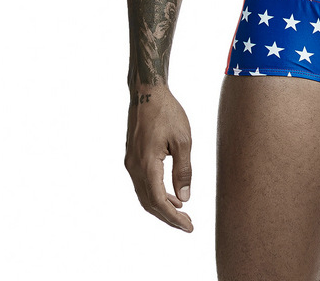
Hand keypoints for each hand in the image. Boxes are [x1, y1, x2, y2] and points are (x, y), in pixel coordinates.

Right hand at [124, 85, 193, 231]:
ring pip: (144, 194)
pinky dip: (156, 192)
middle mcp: (134, 167)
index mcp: (147, 164)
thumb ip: (184, 170)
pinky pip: (143, 183)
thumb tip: (185, 198)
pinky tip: (170, 193)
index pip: (158, 201)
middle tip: (187, 224)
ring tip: (181, 211)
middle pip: (149, 202)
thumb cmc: (167, 112)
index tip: (189, 226)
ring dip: (162, 205)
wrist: (147, 92)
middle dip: (168, 216)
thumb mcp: (183, 140)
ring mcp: (131, 162)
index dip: (173, 217)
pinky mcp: (132, 157)